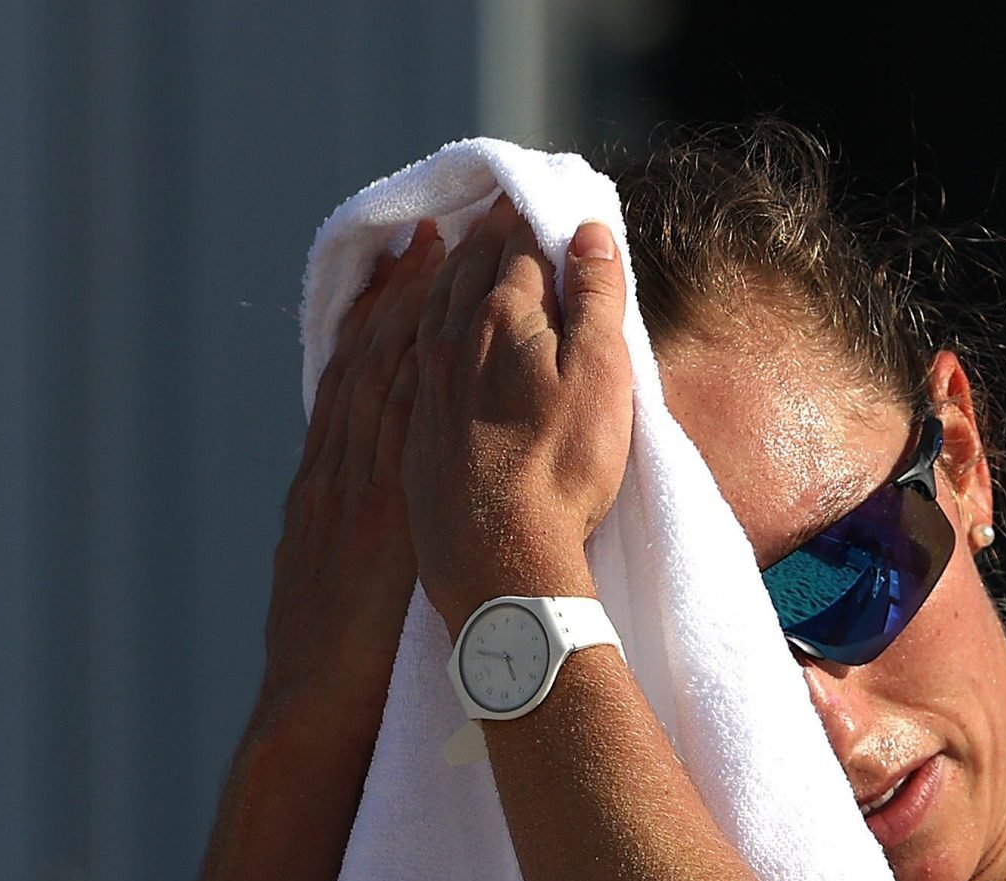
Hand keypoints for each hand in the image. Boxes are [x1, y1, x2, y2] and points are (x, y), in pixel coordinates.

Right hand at [255, 221, 444, 756]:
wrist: (312, 715)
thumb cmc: (334, 671)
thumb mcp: (332, 589)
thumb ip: (348, 544)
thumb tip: (362, 522)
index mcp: (321, 494)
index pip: (347, 390)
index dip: (372, 328)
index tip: (398, 274)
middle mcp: (330, 479)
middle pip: (361, 366)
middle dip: (392, 297)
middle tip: (424, 232)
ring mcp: (349, 494)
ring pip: (375, 382)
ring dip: (408, 314)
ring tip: (439, 256)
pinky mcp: (375, 519)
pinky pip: (394, 430)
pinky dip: (412, 377)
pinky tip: (439, 335)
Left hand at [403, 198, 635, 629]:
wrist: (494, 554)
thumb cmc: (560, 468)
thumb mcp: (600, 377)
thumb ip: (595, 300)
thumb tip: (585, 231)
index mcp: (502, 316)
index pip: (516, 248)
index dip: (530, 221)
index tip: (537, 201)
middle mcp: (453, 339)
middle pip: (466, 269)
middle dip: (483, 235)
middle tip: (494, 210)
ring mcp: (427, 383)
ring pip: (429, 305)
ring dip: (440, 270)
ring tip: (445, 249)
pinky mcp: (413, 427)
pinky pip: (405, 350)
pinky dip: (410, 321)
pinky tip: (412, 328)